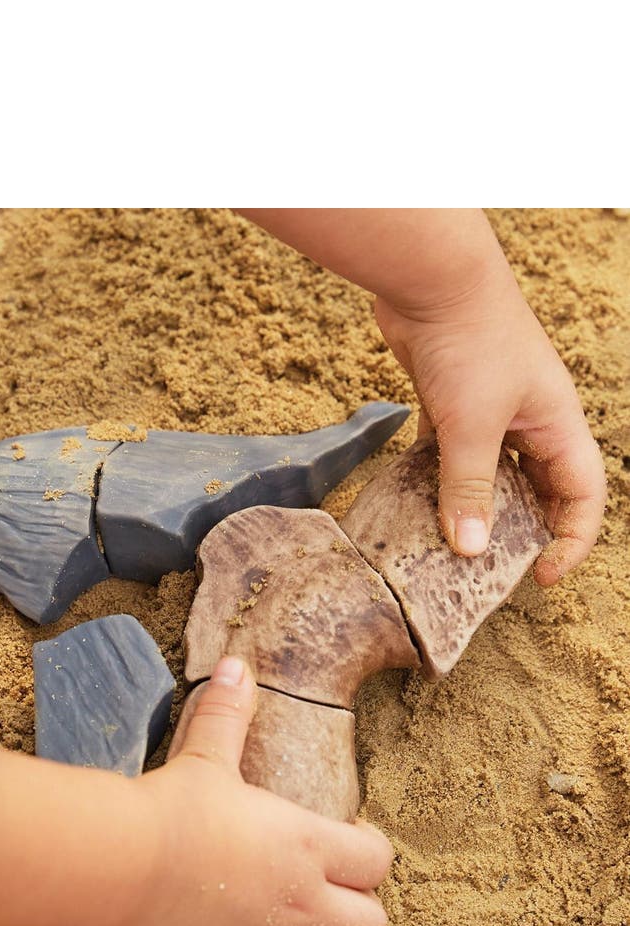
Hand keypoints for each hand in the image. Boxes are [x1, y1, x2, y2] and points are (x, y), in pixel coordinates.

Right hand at [116, 658, 392, 925]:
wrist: (121, 863)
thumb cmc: (171, 808)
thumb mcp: (205, 755)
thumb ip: (228, 712)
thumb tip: (235, 666)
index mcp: (307, 845)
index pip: (378, 861)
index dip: (369, 850)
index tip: (347, 840)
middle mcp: (300, 901)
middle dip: (358, 910)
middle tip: (331, 890)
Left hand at [375, 267, 606, 585]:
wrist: (430, 278)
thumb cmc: (470, 341)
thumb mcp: (472, 426)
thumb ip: (469, 489)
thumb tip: (471, 549)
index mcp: (558, 425)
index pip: (582, 494)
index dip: (570, 539)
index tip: (539, 575)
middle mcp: (531, 420)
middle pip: (539, 487)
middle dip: (522, 528)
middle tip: (491, 567)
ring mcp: (491, 409)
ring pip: (492, 472)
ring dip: (475, 505)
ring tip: (450, 543)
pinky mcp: (452, 401)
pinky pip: (452, 452)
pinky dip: (438, 478)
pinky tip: (416, 503)